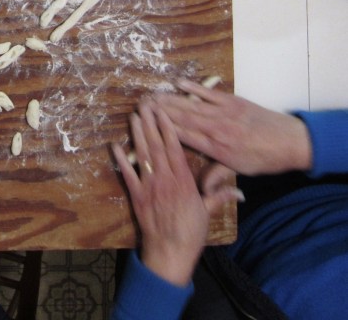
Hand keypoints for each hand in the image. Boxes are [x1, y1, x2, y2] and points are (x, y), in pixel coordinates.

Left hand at [113, 102, 240, 286]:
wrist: (170, 252)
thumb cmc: (190, 233)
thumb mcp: (207, 213)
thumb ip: (220, 197)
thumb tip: (240, 192)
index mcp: (183, 180)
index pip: (175, 148)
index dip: (168, 127)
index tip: (164, 111)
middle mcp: (166, 179)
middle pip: (157, 145)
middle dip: (151, 123)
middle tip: (146, 104)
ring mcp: (149, 186)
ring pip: (143, 154)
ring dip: (137, 134)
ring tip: (134, 116)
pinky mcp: (136, 195)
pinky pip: (127, 174)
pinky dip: (121, 159)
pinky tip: (115, 144)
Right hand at [153, 79, 312, 175]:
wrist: (289, 141)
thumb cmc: (264, 159)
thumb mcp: (240, 171)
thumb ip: (216, 177)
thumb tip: (198, 189)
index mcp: (217, 148)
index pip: (184, 137)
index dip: (163, 129)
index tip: (147, 123)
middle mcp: (216, 129)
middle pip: (182, 118)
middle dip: (160, 111)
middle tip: (142, 104)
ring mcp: (223, 112)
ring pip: (191, 105)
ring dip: (170, 99)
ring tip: (153, 95)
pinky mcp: (232, 101)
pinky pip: (208, 93)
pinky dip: (192, 87)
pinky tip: (177, 82)